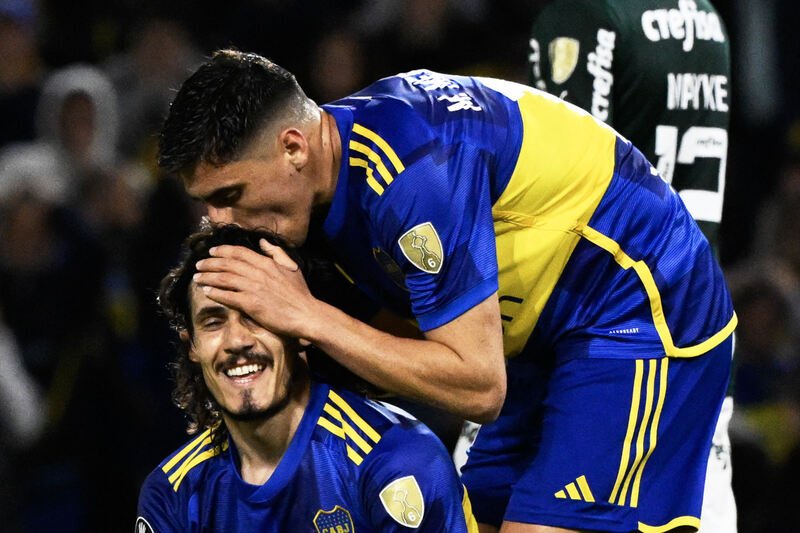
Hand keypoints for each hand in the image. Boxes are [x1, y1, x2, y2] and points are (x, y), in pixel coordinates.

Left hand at [193, 241, 315, 339]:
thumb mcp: (290, 267)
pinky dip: (215, 293)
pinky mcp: (251, 304)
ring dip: (208, 277)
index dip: (222, 251)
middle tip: (198, 265)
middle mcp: (257, 273)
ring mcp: (253, 288)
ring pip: (224, 279)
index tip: (211, 252)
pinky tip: (206, 292)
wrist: (305, 314)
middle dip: (210, 263)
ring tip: (197, 278)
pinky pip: (227, 296)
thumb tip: (262, 241)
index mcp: (266, 263)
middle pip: (227, 264)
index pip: (239, 252)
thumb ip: (276, 253)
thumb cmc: (299, 293)